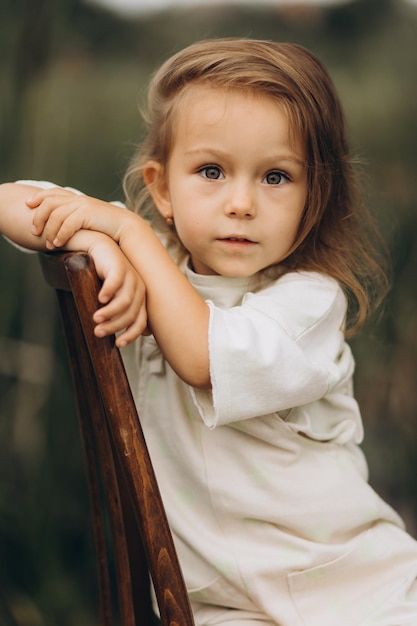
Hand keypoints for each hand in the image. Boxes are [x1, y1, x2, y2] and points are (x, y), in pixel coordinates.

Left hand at [27, 187, 126, 247]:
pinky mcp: (87, 213)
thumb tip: (64, 227)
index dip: (38, 196)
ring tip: (48, 243)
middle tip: (34, 231)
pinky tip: (57, 244)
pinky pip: (67, 224)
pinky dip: (60, 234)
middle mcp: (78, 199)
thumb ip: (76, 220)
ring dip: (49, 230)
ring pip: (55, 214)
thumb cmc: (109, 228)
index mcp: (78, 199)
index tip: (28, 204)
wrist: (127, 227)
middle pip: (49, 202)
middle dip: (38, 217)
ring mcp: (82, 205)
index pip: (53, 192)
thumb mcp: (89, 220)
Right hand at [71, 232, 149, 346]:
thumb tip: (116, 340)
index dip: (130, 335)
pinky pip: (116, 282)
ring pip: (125, 301)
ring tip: (95, 318)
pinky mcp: (120, 266)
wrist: (98, 250)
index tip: (117, 345)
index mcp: (139, 299)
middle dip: (115, 326)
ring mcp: (131, 277)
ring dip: (110, 312)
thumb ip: (115, 314)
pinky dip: (108, 292)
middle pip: (131, 314)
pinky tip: (99, 298)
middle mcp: (139, 289)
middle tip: (98, 331)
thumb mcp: (110, 298)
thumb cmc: (102, 277)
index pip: (140, 322)